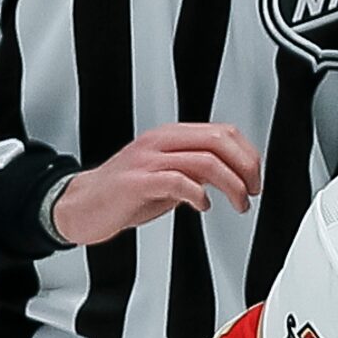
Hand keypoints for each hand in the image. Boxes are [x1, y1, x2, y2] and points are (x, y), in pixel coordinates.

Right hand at [52, 124, 263, 246]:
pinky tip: (203, 206)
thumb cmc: (125, 193)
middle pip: (218, 140)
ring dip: (232, 186)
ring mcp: (147, 161)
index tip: (255, 177)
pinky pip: (178, 182)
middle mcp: (159, 142)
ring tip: (238, 203)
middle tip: (252, 190)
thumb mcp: (169, 175)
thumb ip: (197, 170)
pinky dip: (199, 195)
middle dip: (246, 167)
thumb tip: (233, 174)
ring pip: (205, 161)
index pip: (222, 132)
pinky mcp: (137, 182)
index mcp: (169, 137)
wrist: (81, 205)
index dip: (247, 154)